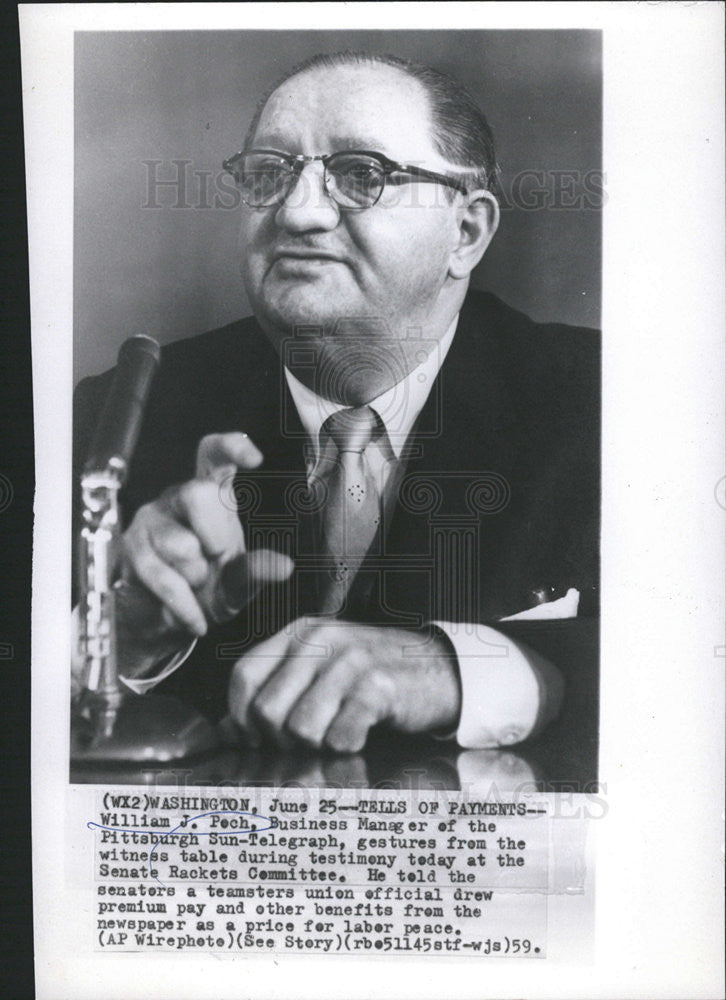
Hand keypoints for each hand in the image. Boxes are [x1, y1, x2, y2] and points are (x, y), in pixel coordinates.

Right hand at [120, 432, 293, 638]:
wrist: (163, 621)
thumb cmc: (207, 589)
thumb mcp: (237, 584)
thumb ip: (256, 572)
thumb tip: (284, 566)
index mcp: (211, 494)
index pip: (213, 455)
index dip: (230, 448)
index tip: (254, 458)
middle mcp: (177, 498)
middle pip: (196, 493)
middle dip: (215, 536)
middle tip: (217, 560)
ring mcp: (150, 520)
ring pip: (179, 543)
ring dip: (197, 576)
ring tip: (197, 584)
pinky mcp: (130, 548)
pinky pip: (162, 576)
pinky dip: (184, 604)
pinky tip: (193, 616)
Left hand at [228, 619, 461, 752]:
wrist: (440, 669)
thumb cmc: (373, 675)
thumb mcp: (320, 670)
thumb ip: (275, 691)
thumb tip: (226, 729)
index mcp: (300, 633)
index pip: (244, 674)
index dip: (241, 715)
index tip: (255, 737)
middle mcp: (321, 641)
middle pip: (267, 708)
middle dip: (280, 738)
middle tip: (307, 738)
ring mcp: (350, 661)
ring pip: (300, 728)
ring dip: (316, 744)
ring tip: (337, 731)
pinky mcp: (377, 687)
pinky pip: (339, 737)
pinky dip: (347, 746)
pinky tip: (361, 732)